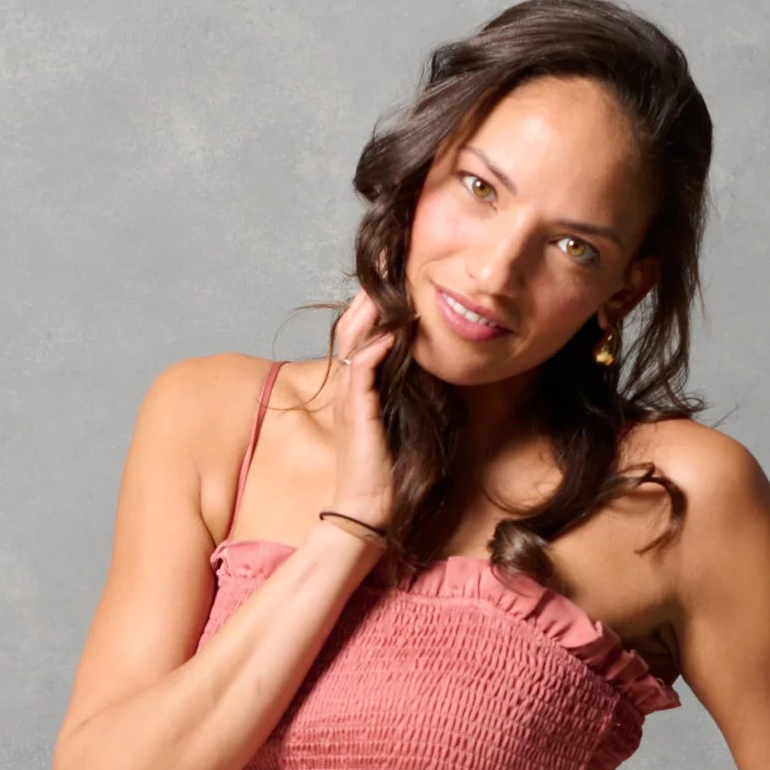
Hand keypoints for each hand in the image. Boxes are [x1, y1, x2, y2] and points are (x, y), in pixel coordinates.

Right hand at [327, 289, 400, 537]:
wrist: (367, 509)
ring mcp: (347, 398)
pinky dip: (373, 349)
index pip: (360, 331)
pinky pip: (360, 371)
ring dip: (369, 311)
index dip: (374, 302)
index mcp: (355, 385)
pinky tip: (390, 333)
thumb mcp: (399, 418)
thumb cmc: (387, 470)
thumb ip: (404, 389)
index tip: (395, 274)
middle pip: (351, 325)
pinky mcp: (355, 413)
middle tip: (388, 260)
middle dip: (368, 291)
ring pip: (352, 340)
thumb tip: (423, 363)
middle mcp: (346, 385)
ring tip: (387, 281)